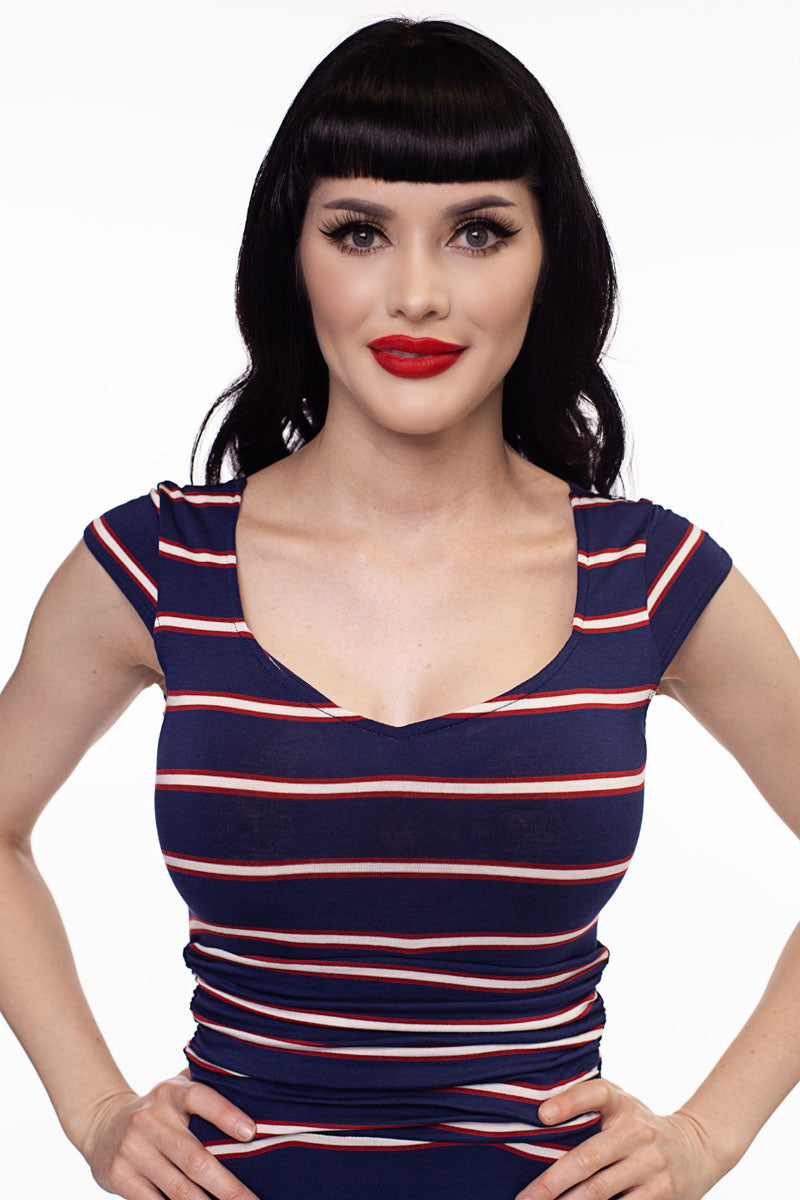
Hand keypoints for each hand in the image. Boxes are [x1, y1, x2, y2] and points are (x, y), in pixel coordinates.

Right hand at [77, 1068, 260, 1198]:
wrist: (101, 1124)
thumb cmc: (159, 1109)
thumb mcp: (177, 1089)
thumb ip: (209, 1084)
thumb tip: (256, 1084)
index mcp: (171, 1093)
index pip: (201, 1098)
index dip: (226, 1114)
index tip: (251, 1133)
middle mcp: (151, 1119)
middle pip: (195, 1158)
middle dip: (228, 1187)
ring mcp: (133, 1149)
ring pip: (178, 1189)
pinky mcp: (120, 1176)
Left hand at [514, 1077, 728, 1199]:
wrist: (696, 1148)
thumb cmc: (638, 1125)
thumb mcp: (619, 1104)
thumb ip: (584, 1106)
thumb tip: (538, 1119)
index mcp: (622, 1104)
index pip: (595, 1094)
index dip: (568, 1102)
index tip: (542, 1115)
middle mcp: (637, 1132)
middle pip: (587, 1158)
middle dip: (551, 1182)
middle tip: (525, 1198)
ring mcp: (651, 1165)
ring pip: (601, 1192)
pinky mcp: (662, 1194)